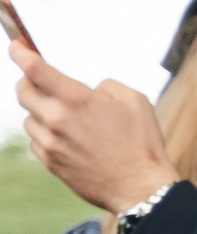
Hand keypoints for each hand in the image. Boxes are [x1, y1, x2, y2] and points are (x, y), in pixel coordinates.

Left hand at [11, 44, 179, 213]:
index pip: (35, 68)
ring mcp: (51, 143)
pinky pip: (36, 141)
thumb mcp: (136, 101)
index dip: (20, 52)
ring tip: (65, 118)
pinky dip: (46, 135)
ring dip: (40, 112)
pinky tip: (68, 139)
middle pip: (23, 91)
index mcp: (78, 100)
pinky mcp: (50, 162)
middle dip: (28, 81)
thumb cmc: (143, 144)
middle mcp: (58, 120)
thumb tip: (90, 89)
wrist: (140, 188)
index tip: (16, 45)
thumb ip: (107, 86)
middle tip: (38, 81)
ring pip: (29, 118)